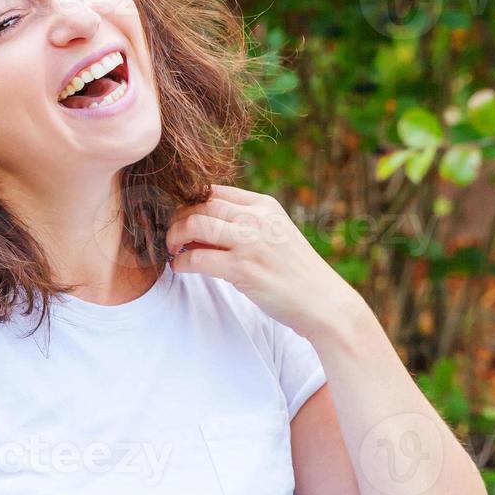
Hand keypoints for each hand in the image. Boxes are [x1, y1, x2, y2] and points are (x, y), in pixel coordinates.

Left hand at [166, 184, 363, 342]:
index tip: (178, 217)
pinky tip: (180, 268)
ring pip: (193, 224)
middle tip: (170, 236)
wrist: (324, 303)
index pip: (214, 190)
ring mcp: (250, 242)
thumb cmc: (294, 273)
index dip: (189, 202)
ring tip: (172, 250)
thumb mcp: (274, 235)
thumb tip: (197, 226)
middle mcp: (257, 218)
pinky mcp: (242, 268)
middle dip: (177, 218)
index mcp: (264, 205)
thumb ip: (243, 225)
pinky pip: (196, 257)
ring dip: (173, 237)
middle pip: (199, 204)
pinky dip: (180, 263)